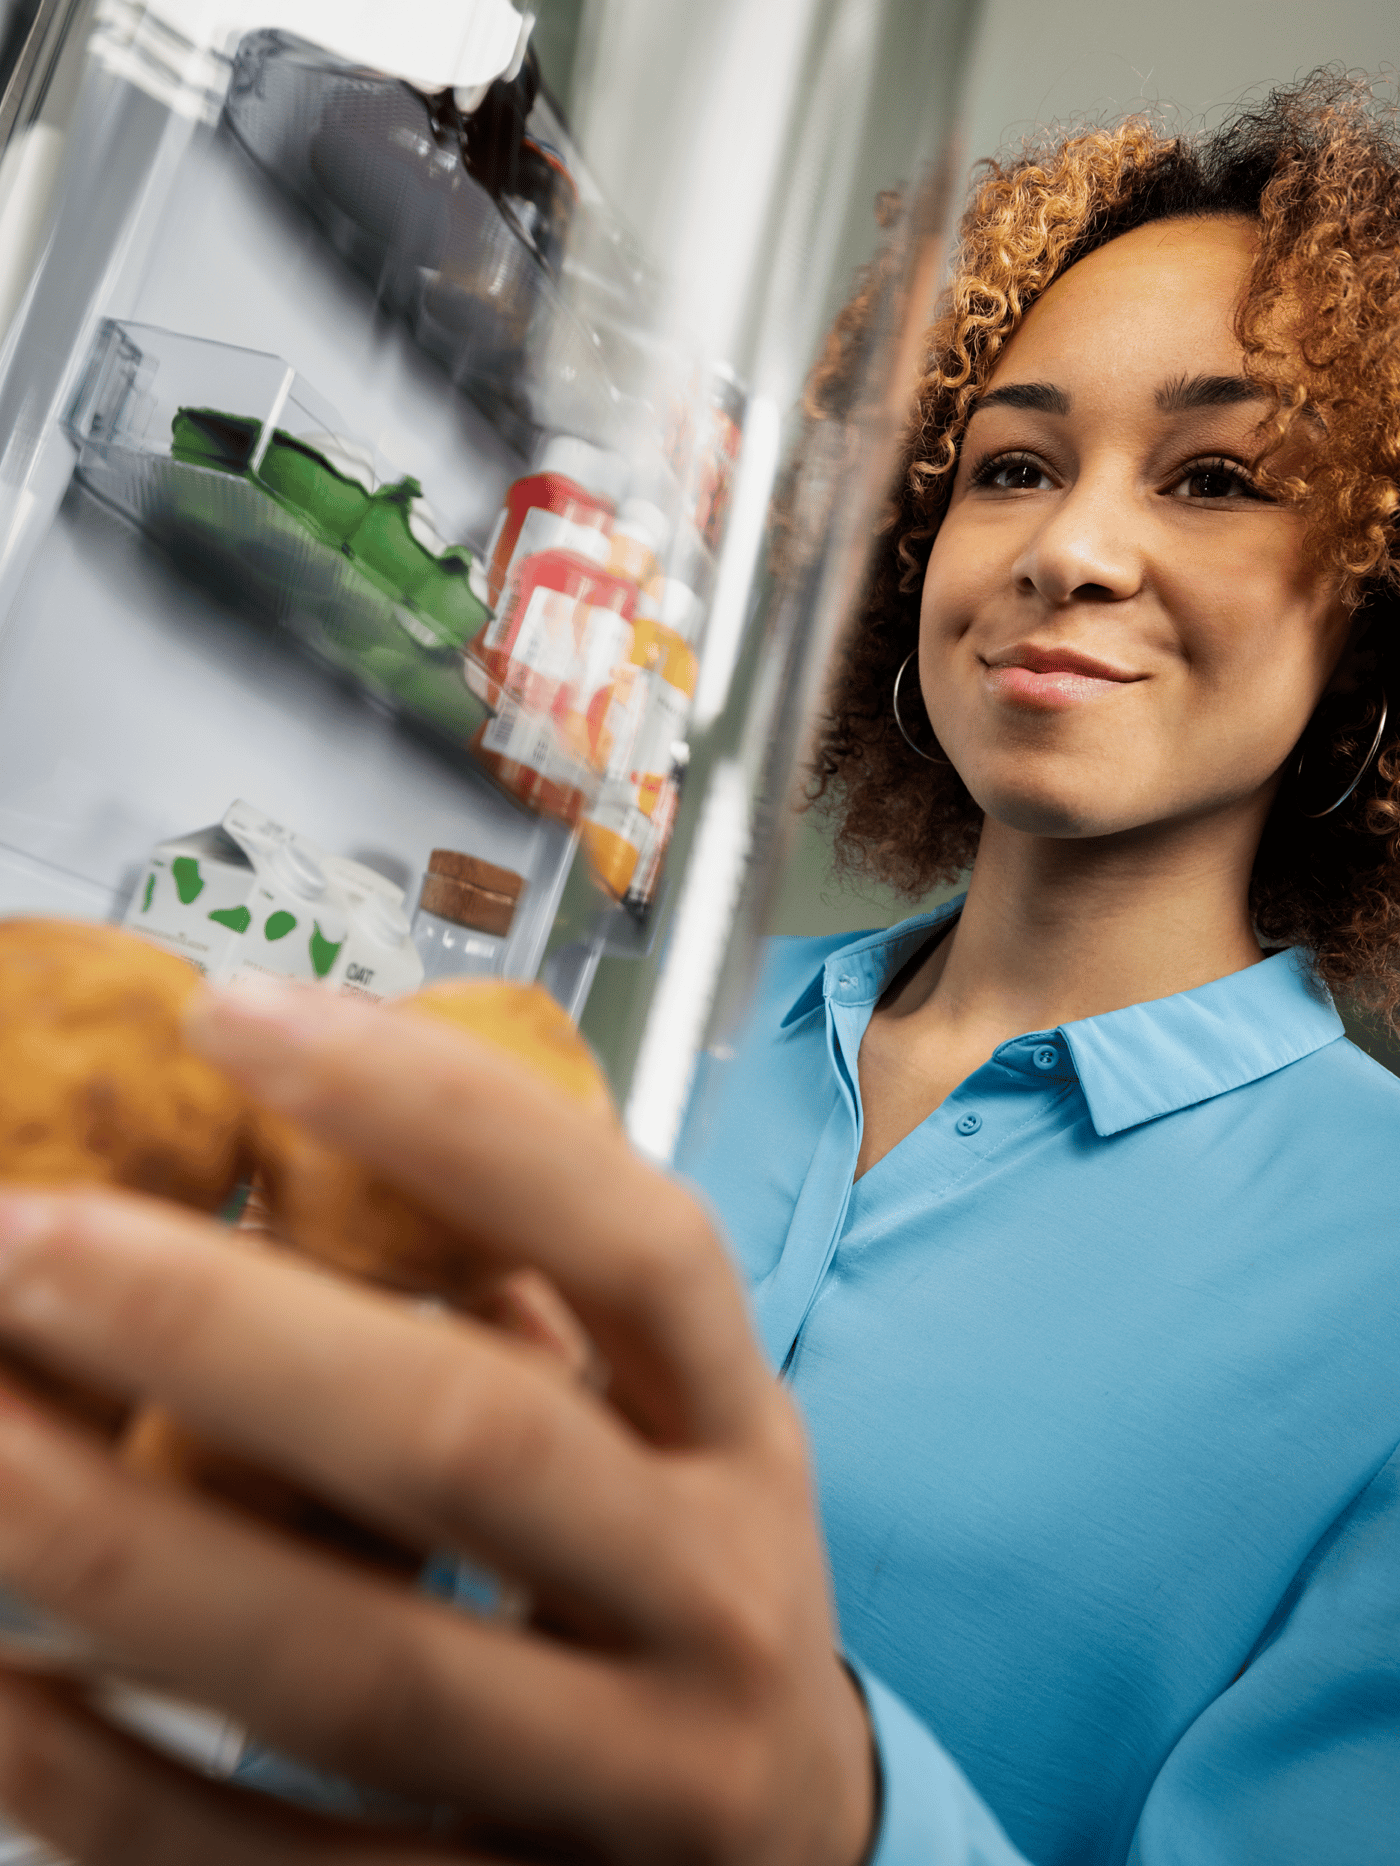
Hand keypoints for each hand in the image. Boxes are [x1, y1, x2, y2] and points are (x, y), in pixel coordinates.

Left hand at [0, 981, 874, 1864]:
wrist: (804, 1860)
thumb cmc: (688, 1587)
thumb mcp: (676, 1430)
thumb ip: (536, 1305)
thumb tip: (299, 1150)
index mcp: (742, 1432)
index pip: (631, 1244)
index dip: (443, 1116)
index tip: (235, 1015)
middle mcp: (711, 1597)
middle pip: (472, 1446)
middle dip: (229, 1332)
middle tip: (21, 1237)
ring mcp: (624, 1789)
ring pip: (362, 1667)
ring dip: (130, 1554)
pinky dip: (120, 1793)